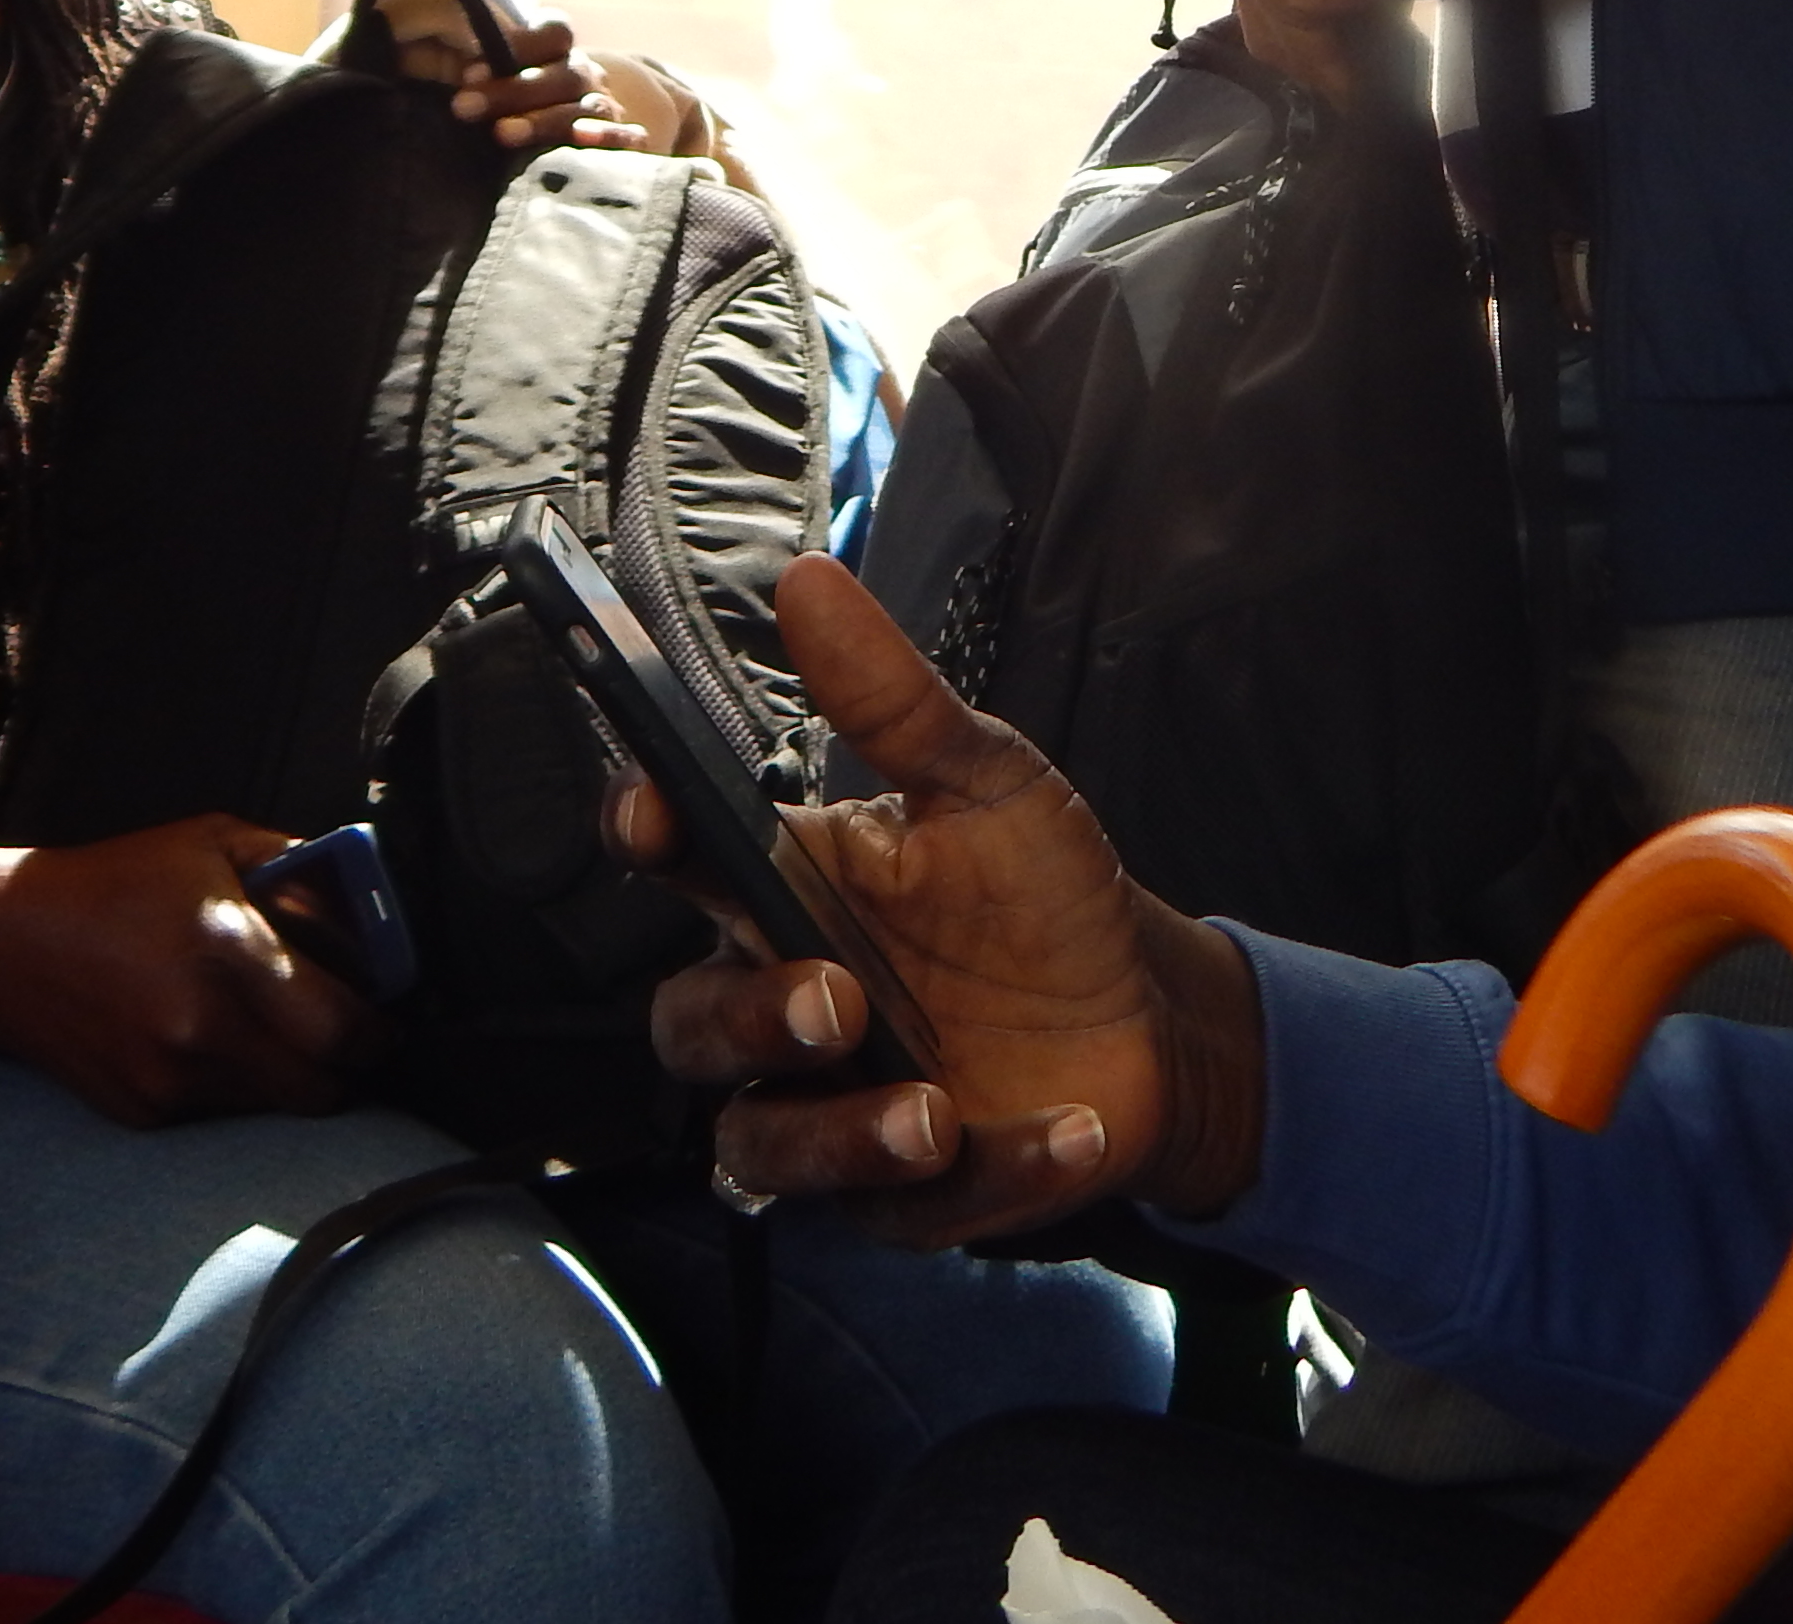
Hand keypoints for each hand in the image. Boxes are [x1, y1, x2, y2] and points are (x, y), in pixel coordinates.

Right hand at [0, 813, 382, 1124]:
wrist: (4, 945)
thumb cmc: (117, 883)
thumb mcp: (213, 843)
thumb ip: (298, 866)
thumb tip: (368, 902)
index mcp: (228, 952)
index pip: (342, 1031)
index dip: (379, 1033)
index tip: (386, 1019)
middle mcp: (202, 1027)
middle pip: (321, 1089)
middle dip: (349, 1067)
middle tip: (348, 1036)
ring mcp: (170, 1079)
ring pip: (276, 1105)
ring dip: (292, 1076)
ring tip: (272, 1026)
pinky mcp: (145, 1112)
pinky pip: (223, 1112)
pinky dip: (236, 1084)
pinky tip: (207, 1036)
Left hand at [365, 0, 638, 152]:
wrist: (562, 145)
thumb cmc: (491, 97)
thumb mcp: (470, 68)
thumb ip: (452, 41)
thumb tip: (417, 27)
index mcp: (553, 49)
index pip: (554, 31)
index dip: (517, 45)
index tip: (469, 71)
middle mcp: (581, 75)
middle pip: (563, 72)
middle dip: (511, 90)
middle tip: (462, 108)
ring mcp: (601, 109)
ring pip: (585, 108)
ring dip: (544, 119)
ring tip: (502, 135)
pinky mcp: (616, 144)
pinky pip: (625, 138)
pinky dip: (610, 140)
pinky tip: (585, 145)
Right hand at [622, 557, 1267, 1245]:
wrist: (1145, 1013)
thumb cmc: (1039, 895)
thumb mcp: (986, 781)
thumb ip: (891, 699)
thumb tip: (809, 579)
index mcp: (788, 894)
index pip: (682, 863)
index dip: (646, 834)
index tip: (648, 810)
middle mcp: (787, 1006)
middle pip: (695, 1029)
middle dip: (748, 1019)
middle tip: (835, 999)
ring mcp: (838, 1108)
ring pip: (769, 1149)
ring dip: (842, 1137)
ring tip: (931, 1109)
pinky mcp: (909, 1196)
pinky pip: (913, 1213)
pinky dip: (995, 1174)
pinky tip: (1066, 1131)